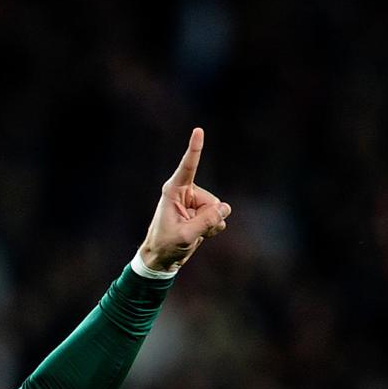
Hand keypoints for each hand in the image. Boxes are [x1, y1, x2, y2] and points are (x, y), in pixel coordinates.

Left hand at [138, 128, 231, 271]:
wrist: (162, 258)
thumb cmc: (166, 244)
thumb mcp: (186, 234)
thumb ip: (207, 221)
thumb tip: (225, 208)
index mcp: (174, 190)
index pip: (188, 166)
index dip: (195, 148)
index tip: (198, 130)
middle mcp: (185, 192)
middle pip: (213, 201)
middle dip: (208, 217)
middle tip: (188, 229)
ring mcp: (195, 202)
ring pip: (218, 210)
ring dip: (210, 224)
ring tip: (192, 232)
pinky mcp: (202, 212)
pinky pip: (219, 218)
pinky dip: (213, 228)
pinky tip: (199, 234)